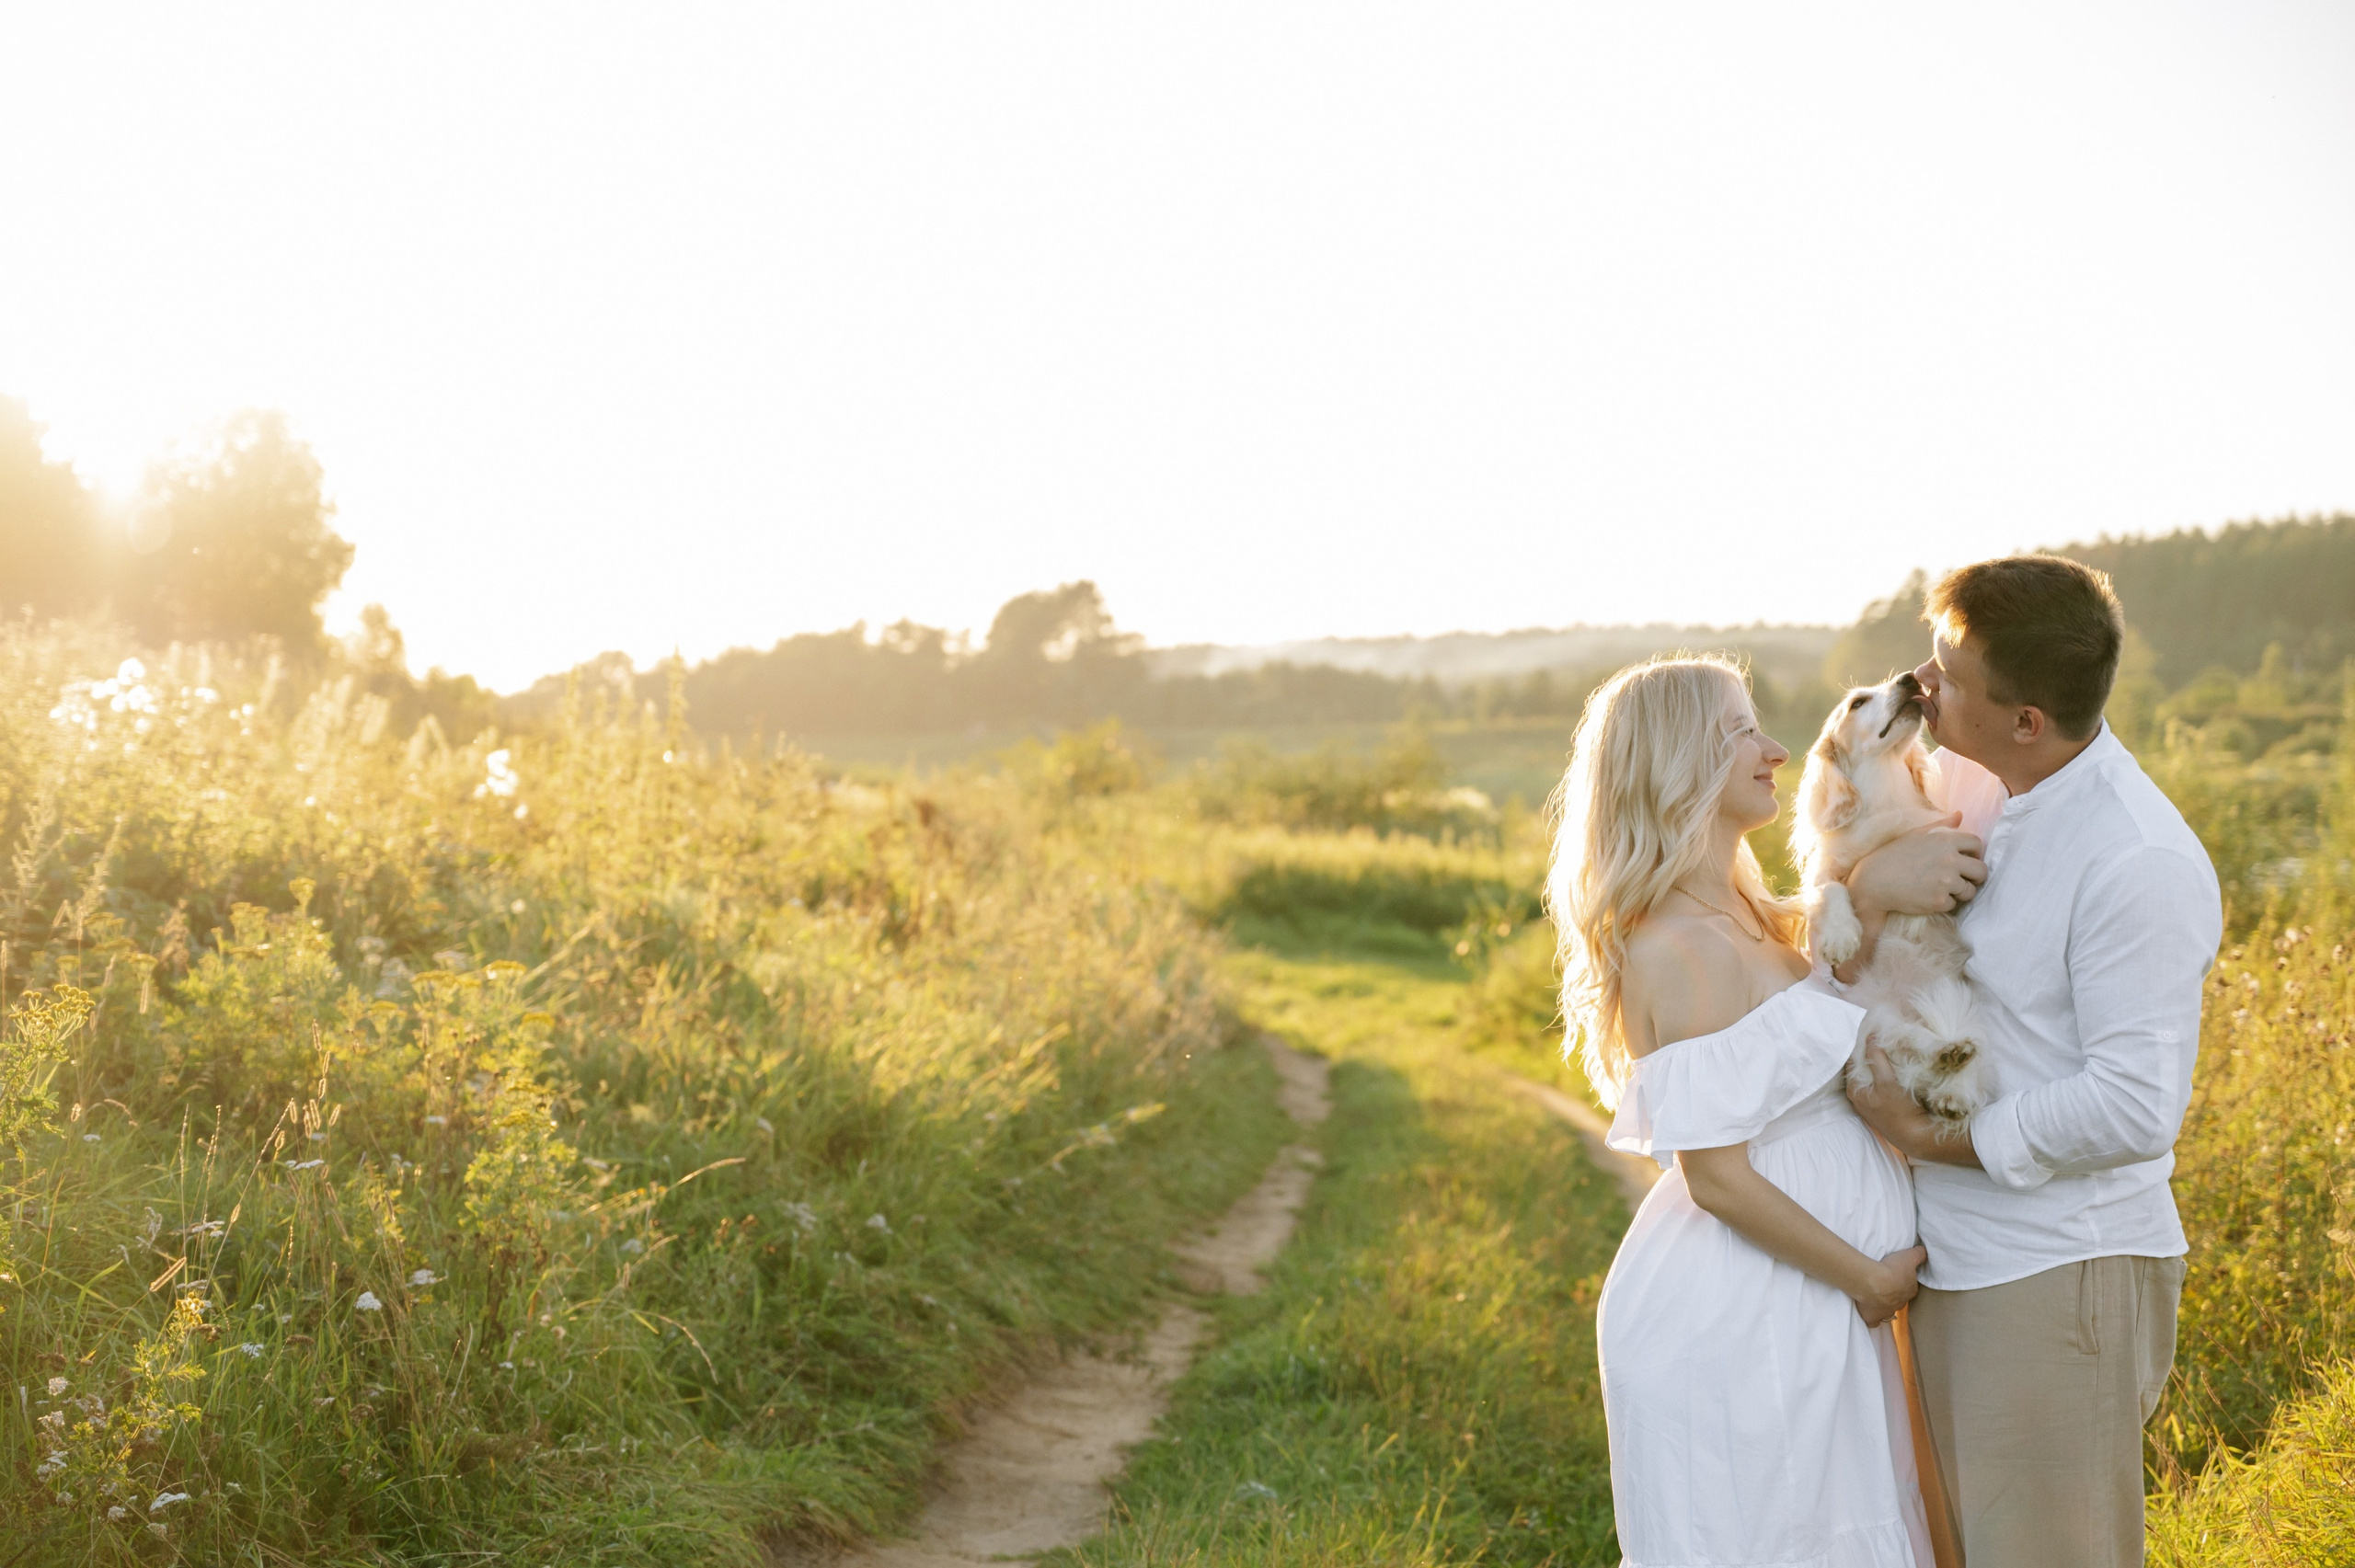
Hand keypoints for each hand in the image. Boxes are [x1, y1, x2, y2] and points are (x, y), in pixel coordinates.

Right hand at [1847, 813, 1985, 920]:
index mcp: (1945, 840)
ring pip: (1970, 891)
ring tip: (1943, 889)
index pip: (1977, 844)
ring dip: (1960, 892)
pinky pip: (1954, 904)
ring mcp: (1945, 881)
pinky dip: (1944, 903)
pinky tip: (1928, 897)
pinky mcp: (1939, 901)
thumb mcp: (1917, 834)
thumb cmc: (1894, 855)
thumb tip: (1960, 815)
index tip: (1966, 859)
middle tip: (1963, 879)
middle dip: (1976, 877)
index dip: (1974, 853)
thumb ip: (1942, 825)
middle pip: (1981, 871)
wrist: (1874, 881)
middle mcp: (1949, 860)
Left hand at [1847, 1043, 1982, 1168]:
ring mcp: (1872, 1101)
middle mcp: (1859, 1095)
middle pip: (1863, 1067)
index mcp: (1854, 1089)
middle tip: (1882, 1037)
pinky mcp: (1884, 1105)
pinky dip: (1887, 1073)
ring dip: (1881, 1063)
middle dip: (1871, 1053)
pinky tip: (1896, 1065)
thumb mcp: (1887, 1082)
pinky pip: (1882, 1083)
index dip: (1861, 1045)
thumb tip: (1870, 1038)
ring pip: (1873, 1075)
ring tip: (1890, 1047)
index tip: (1872, 1032)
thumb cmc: (1899, 1110)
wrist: (1917, 1136)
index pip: (1852, 1060)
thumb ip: (1877, 1059)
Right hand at [1851, 1245, 1925, 1327]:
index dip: (1904, 1281)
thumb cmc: (1892, 1269)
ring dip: (1884, 1306)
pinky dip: (1872, 1318)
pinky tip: (1869, 1313)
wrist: (1874, 1282)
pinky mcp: (1873, 1317)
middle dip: (1894, 1294)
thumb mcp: (1909, 1257)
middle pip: (1899, 1299)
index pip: (1910, 1287)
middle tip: (1884, 1284)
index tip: (1896, 1275)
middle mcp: (1901, 1304)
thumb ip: (1919, 1254)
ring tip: (1876, 1298)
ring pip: (1889, 1312)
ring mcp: (1887, 1312)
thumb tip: (1924, 1251)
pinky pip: (1874, 1322)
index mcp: (1910, 1290)